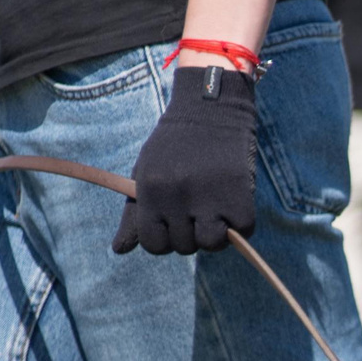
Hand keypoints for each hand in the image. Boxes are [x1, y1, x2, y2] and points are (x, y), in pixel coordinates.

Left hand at [112, 66, 260, 256]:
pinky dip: (241, 224)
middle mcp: (177, 197)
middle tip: (198, 209)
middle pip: (184, 246)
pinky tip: (234, 204)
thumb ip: (133, 214)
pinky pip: (242, 231)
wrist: (210, 109)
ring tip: (217, 211)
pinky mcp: (239, 197)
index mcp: (150, 192)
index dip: (166, 239)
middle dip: (192, 233)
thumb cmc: (174, 146)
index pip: (154, 245)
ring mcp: (209, 198)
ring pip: (212, 244)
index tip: (175, 222)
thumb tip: (119, 251)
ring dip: (217, 234)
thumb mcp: (145, 174)